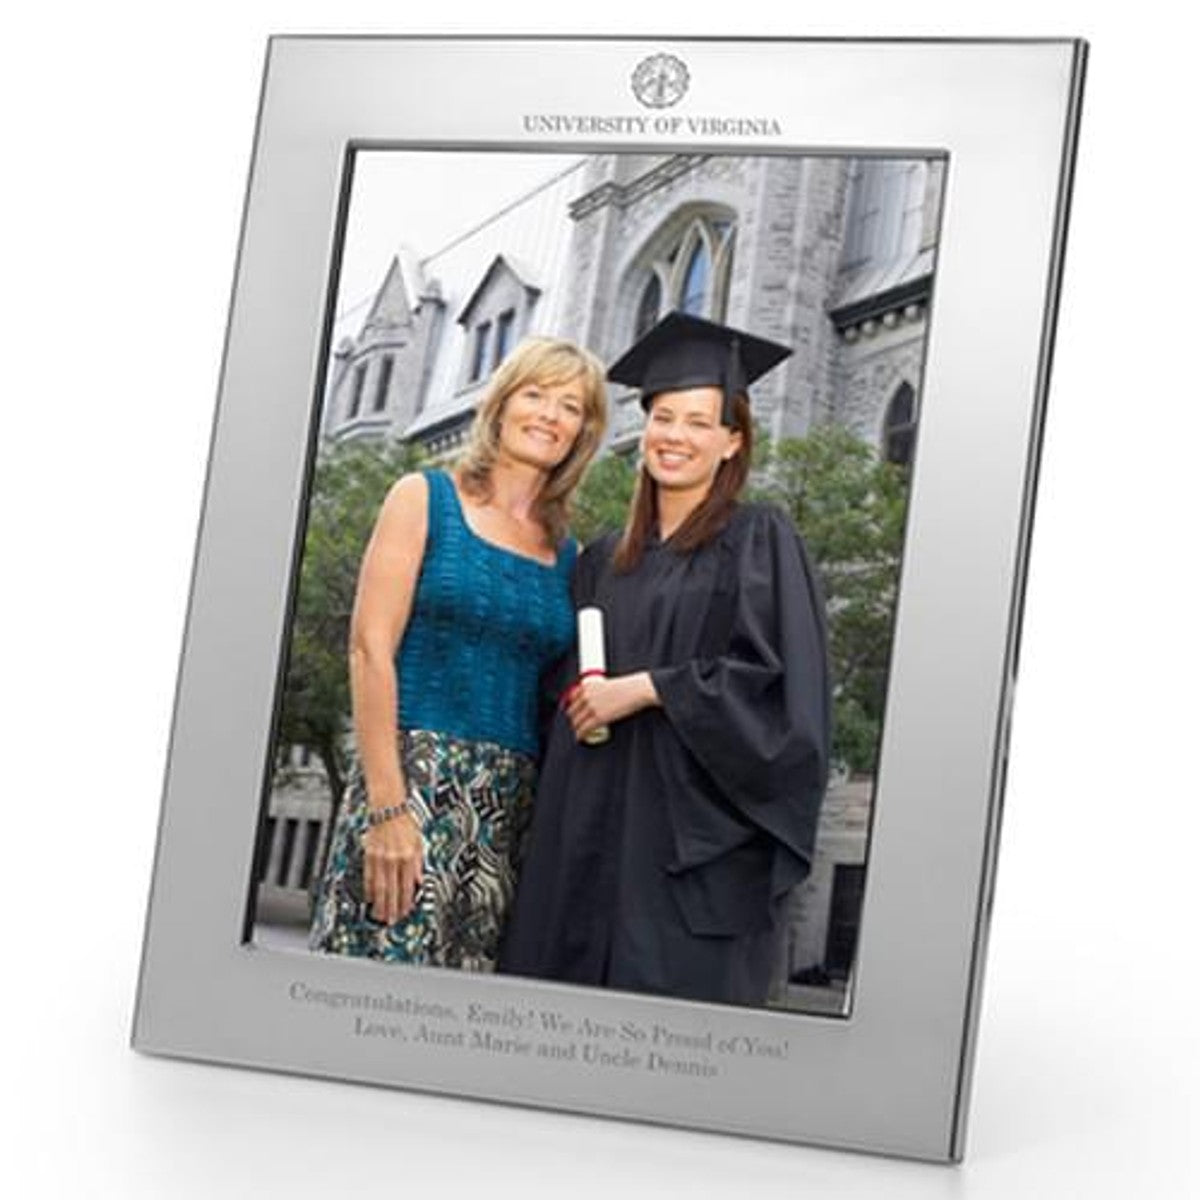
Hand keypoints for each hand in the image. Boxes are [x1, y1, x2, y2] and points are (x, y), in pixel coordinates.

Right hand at [362, 808, 423, 925]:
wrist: (388, 809)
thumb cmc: (405, 823)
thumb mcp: (419, 842)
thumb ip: (419, 864)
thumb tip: (420, 882)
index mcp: (409, 857)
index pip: (407, 886)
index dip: (406, 901)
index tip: (405, 912)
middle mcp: (394, 859)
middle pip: (392, 889)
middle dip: (392, 907)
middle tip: (391, 920)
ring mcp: (380, 858)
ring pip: (379, 886)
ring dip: (380, 903)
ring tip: (379, 915)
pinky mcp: (369, 855)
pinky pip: (369, 876)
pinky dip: (369, 889)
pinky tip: (370, 898)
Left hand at [565, 672, 659, 740]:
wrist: (637, 690)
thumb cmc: (627, 687)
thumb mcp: (606, 684)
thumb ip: (597, 692)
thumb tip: (594, 701)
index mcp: (587, 685)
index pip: (572, 698)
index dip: (572, 707)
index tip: (573, 712)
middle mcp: (586, 695)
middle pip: (572, 711)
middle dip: (573, 719)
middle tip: (576, 724)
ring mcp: (591, 707)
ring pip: (576, 722)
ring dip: (576, 728)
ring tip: (579, 732)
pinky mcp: (598, 718)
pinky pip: (584, 729)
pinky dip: (580, 735)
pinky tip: (580, 737)